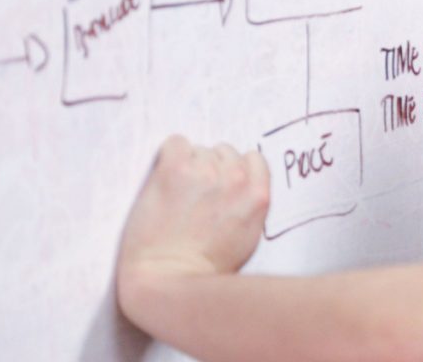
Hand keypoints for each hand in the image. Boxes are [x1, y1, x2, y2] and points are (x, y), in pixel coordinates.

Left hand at [117, 136, 269, 295]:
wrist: (170, 279)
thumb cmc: (207, 268)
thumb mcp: (249, 236)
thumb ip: (250, 203)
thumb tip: (239, 183)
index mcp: (257, 195)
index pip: (253, 159)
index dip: (235, 171)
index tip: (221, 185)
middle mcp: (235, 178)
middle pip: (225, 152)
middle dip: (211, 169)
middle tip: (195, 196)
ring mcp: (205, 172)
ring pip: (199, 149)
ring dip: (189, 165)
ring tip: (177, 194)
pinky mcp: (174, 170)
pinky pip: (176, 143)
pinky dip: (170, 156)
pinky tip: (165, 179)